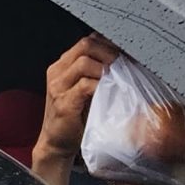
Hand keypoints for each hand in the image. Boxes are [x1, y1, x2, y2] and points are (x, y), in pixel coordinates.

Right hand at [33, 35, 117, 183]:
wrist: (57, 143)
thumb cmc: (77, 117)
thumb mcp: (87, 90)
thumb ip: (97, 73)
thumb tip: (126, 60)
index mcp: (62, 65)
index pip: (87, 41)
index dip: (109, 43)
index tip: (127, 53)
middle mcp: (57, 72)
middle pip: (85, 45)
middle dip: (109, 52)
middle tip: (126, 64)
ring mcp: (57, 86)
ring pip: (84, 62)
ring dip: (106, 68)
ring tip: (119, 78)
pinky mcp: (63, 103)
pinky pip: (85, 85)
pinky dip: (101, 85)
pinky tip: (111, 91)